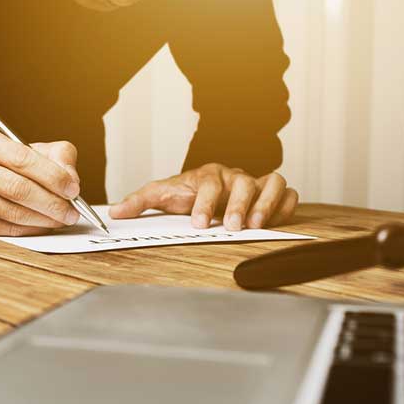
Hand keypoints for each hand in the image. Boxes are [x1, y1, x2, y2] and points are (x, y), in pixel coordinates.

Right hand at [0, 126, 81, 235]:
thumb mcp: (23, 147)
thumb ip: (54, 155)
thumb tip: (71, 179)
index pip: (22, 158)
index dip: (52, 176)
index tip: (73, 189)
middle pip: (16, 188)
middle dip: (51, 203)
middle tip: (72, 212)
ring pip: (10, 212)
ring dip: (42, 220)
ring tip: (61, 220)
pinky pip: (1, 228)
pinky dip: (27, 230)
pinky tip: (41, 226)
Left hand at [109, 163, 297, 229]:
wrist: (206, 190)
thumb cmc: (186, 194)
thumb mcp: (161, 196)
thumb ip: (139, 202)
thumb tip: (114, 211)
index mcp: (208, 176)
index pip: (209, 183)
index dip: (205, 203)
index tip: (199, 223)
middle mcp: (234, 177)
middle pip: (245, 182)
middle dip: (239, 205)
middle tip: (232, 227)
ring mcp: (255, 184)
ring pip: (273, 182)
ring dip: (267, 204)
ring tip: (256, 226)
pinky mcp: (272, 195)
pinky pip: (289, 193)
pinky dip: (287, 205)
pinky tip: (276, 220)